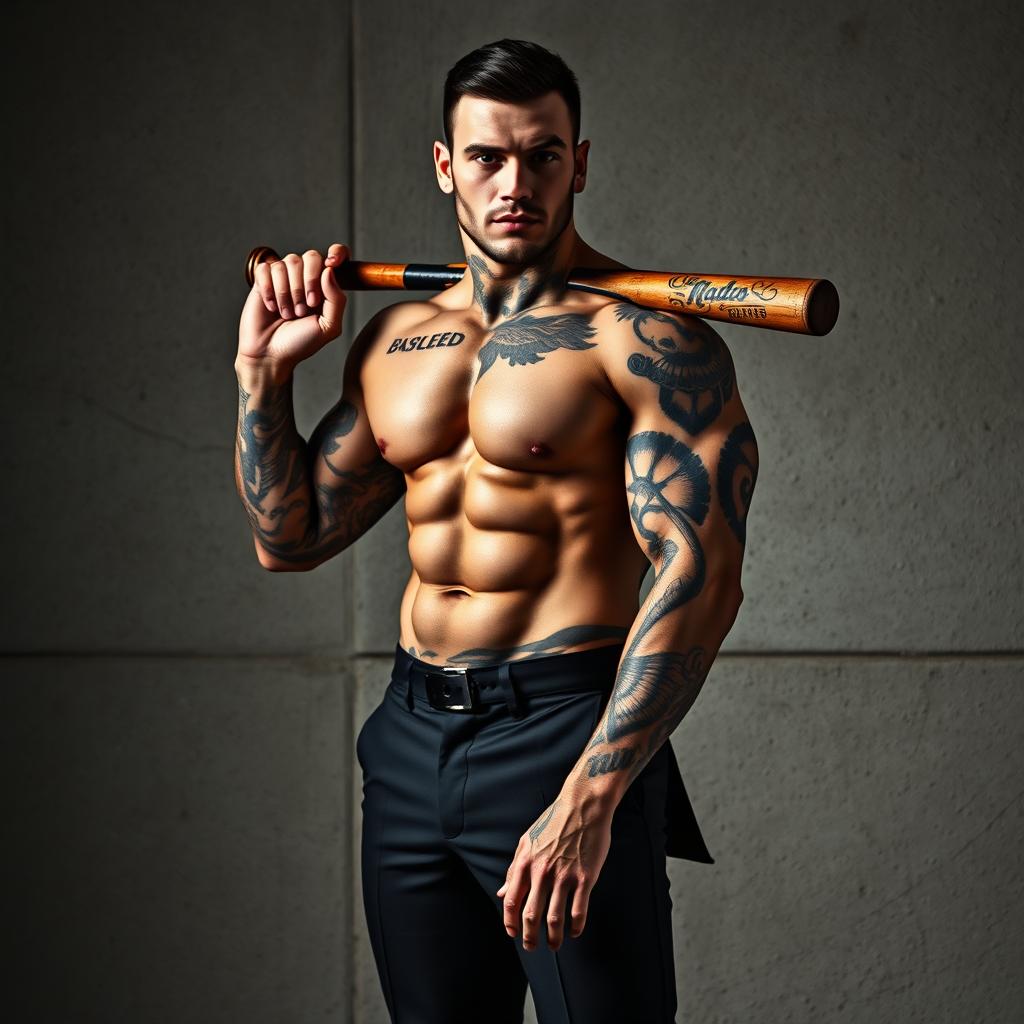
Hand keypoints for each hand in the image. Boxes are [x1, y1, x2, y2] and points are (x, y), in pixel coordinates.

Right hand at [237, 242, 348, 372]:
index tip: (332, 263)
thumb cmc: (301, 343)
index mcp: (326, 286)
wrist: (271, 354)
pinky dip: (270, 289)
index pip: (337, 256)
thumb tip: (329, 270)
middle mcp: (305, 277)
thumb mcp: (328, 327)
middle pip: (311, 256)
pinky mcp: (262, 280)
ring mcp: (283, 277)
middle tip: (304, 308)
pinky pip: (267, 268)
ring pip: (289, 262)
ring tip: (287, 313)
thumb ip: (336, 299)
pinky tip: (271, 306)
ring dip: (289, 292)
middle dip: (308, 282)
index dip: (337, 252)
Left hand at [496, 792, 612, 951]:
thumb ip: (513, 868)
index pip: (512, 901)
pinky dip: (576, 927)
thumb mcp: (527, 841)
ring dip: (553, 938)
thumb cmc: (553, 822)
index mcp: (525, 863)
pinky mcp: (585, 878)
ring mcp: (564, 876)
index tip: (513, 934)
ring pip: (555, 919)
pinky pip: (579, 910)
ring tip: (554, 945)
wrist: (583, 806)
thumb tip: (501, 893)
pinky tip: (575, 931)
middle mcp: (542, 872)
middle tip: (532, 946)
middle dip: (529, 937)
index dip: (510, 922)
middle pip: (531, 915)